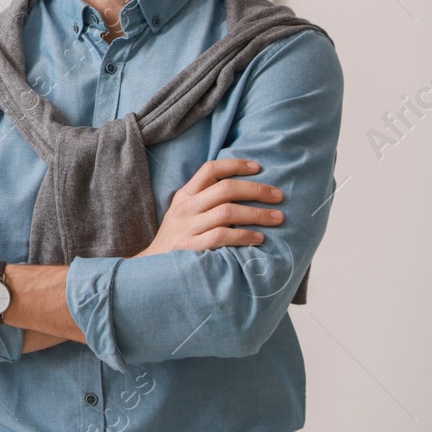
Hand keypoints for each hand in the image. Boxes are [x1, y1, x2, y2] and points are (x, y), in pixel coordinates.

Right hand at [136, 158, 283, 258]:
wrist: (153, 267)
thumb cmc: (178, 238)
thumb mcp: (184, 212)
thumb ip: (205, 200)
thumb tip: (244, 189)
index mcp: (185, 195)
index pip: (210, 169)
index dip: (236, 165)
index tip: (259, 167)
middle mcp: (186, 207)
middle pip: (226, 188)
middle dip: (257, 190)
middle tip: (278, 195)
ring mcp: (188, 227)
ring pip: (228, 211)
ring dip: (257, 214)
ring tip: (277, 218)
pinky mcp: (192, 247)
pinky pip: (223, 236)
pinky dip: (245, 236)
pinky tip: (259, 238)